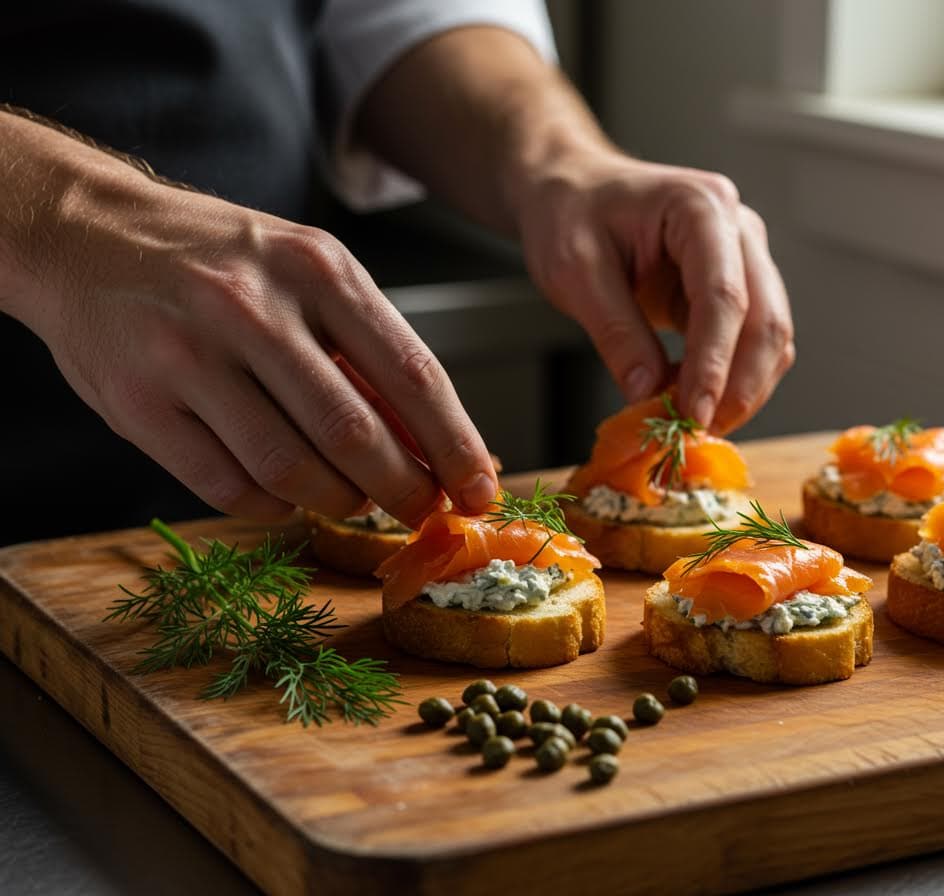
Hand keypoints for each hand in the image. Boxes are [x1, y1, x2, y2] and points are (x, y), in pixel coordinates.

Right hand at [8, 150, 495, 524]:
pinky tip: (284, 495)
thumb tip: (436, 443)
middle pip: (355, 434)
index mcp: (317, 269)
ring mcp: (189, 355)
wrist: (89, 232)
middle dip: (404, 490)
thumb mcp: (307, 271)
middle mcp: (253, 308)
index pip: (412, 375)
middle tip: (420, 511)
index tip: (480, 491)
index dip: (455, 446)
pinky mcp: (137, 402)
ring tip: (350, 498)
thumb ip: (368, 348)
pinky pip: (227, 485)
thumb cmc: (220, 260)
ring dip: (338, 502)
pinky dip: (271, 505)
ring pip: (292, 469)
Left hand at [516, 152, 794, 433]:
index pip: (725, 295)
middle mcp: (737, 229)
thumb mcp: (574, 270)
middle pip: (766, 319)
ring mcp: (744, 257)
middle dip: (740, 385)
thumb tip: (647, 394)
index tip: (695, 414)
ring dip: (743, 387)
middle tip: (700, 431)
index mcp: (700, 207)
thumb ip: (615, 331)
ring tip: (696, 422)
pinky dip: (732, 377)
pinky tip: (696, 399)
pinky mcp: (737, 286)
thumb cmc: (569, 213)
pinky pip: (752, 341)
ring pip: (771, 336)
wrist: (573, 190)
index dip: (714, 363)